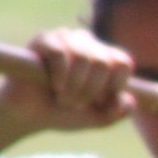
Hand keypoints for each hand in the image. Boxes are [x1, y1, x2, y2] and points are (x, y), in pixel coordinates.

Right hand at [0, 29, 134, 133]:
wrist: (28, 114)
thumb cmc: (65, 113)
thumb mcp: (98, 118)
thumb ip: (118, 112)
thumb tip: (129, 100)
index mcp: (106, 58)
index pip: (123, 62)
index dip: (115, 85)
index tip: (101, 102)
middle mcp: (88, 43)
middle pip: (103, 62)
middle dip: (91, 90)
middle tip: (76, 104)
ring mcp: (66, 38)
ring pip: (84, 57)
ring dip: (75, 86)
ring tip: (63, 98)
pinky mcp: (44, 40)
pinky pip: (60, 53)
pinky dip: (60, 75)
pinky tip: (55, 86)